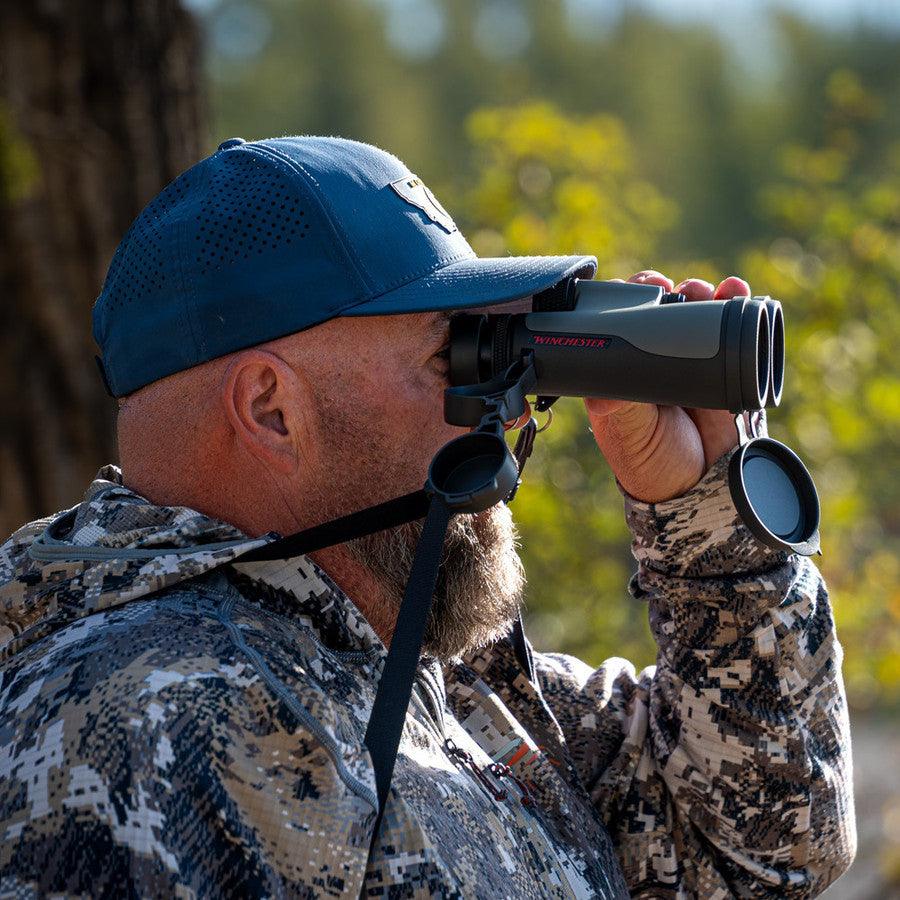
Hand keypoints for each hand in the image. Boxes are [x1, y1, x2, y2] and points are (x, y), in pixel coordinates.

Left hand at [584, 271, 748, 502]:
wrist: (701, 488)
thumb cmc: (652, 463)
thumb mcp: (629, 434)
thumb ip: (619, 409)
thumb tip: (602, 392)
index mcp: (623, 368)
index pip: (621, 321)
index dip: (629, 298)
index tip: (640, 289)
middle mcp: (654, 357)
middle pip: (660, 307)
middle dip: (668, 289)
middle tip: (674, 288)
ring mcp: (691, 358)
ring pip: (695, 311)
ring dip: (701, 291)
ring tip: (706, 291)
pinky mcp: (724, 364)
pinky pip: (732, 328)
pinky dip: (736, 303)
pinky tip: (736, 291)